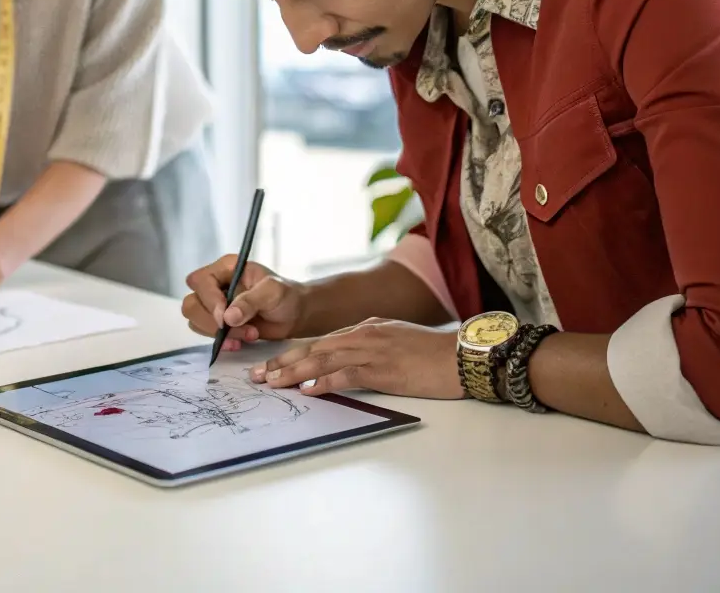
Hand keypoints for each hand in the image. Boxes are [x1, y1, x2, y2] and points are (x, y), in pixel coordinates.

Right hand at [181, 255, 308, 351]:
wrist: (295, 315)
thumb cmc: (286, 296)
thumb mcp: (273, 292)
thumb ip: (251, 301)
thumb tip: (228, 317)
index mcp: (226, 268)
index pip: (201, 281)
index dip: (209, 300)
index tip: (226, 318)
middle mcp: (216, 285)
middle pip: (192, 303)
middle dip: (211, 321)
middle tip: (236, 329)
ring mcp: (215, 305)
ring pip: (195, 320)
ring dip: (217, 333)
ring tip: (248, 335)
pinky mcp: (219, 323)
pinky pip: (206, 333)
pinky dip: (220, 341)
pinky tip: (239, 343)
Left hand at [253, 317, 464, 399]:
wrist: (460, 356)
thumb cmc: (432, 353)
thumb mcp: (394, 341)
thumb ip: (369, 346)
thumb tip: (345, 362)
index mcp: (365, 328)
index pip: (320, 341)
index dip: (293, 354)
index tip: (272, 365)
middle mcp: (363, 335)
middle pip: (314, 348)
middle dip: (283, 362)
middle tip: (259, 375)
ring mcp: (372, 351)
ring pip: (323, 360)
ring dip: (294, 372)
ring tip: (272, 383)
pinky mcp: (382, 370)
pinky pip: (347, 375)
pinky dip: (325, 382)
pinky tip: (309, 390)